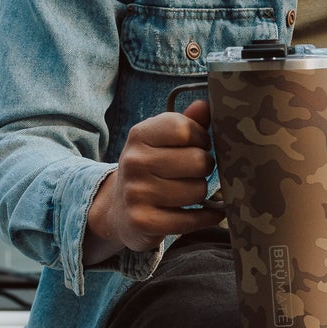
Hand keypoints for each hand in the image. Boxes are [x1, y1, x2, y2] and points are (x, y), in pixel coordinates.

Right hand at [85, 99, 222, 259]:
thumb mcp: (162, 141)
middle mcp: (134, 162)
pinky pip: (192, 219)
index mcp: (139, 135)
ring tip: (189, 191)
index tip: (198, 145)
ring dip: (201, 193)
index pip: (185, 128)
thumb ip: (187, 122)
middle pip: (198, 161)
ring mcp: (137, 193)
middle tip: (195, 172)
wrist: (119, 209)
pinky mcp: (144, 222)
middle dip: (204, 167)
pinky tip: (207, 212)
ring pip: (198, 190)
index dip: (201, 138)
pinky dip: (206, 217)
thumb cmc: (151, 169)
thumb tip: (205, 105)